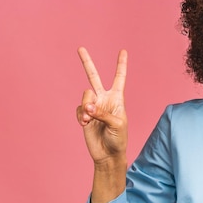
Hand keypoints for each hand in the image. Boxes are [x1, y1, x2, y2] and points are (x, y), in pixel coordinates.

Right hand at [76, 47, 127, 165]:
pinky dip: (81, 116)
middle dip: (87, 62)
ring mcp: (93, 106)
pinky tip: (86, 124)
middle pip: (94, 76)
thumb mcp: (116, 125)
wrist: (107, 154)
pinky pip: (79, 109)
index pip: (119, 77)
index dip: (121, 64)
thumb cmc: (119, 139)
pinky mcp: (84, 115)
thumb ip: (103, 113)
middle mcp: (104, 98)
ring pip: (85, 95)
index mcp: (117, 98)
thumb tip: (88, 107)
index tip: (123, 51)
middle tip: (80, 48)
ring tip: (90, 119)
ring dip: (87, 107)